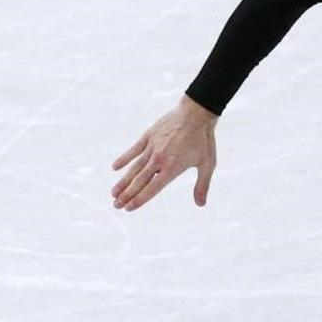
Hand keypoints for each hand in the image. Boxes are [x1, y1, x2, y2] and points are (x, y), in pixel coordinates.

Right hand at [111, 94, 217, 210]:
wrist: (196, 113)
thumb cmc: (204, 140)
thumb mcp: (207, 164)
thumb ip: (202, 185)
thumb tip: (201, 204)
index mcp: (172, 168)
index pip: (152, 189)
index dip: (139, 199)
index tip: (129, 208)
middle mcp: (159, 159)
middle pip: (139, 181)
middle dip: (127, 195)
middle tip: (116, 205)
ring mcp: (152, 147)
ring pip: (134, 168)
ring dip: (123, 181)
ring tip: (114, 193)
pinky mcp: (148, 136)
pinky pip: (133, 150)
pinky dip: (124, 159)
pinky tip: (114, 167)